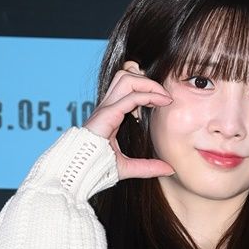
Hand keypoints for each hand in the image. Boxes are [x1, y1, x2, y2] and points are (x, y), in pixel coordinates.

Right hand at [83, 61, 175, 179]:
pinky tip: (162, 102)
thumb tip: (169, 169)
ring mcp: (105, 109)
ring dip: (148, 83)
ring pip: (126, 78)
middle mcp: (107, 108)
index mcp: (110, 115)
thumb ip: (148, 167)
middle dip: (148, 81)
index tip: (166, 102)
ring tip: (164, 96)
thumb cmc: (97, 169)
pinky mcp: (107, 115)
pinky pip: (130, 97)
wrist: (79, 173)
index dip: (148, 90)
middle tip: (166, 96)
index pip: (129, 90)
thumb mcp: (129, 167)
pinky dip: (148, 95)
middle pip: (127, 76)